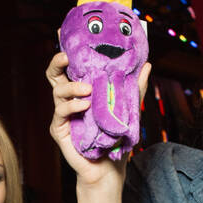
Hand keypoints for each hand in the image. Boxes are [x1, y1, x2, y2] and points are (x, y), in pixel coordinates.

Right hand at [45, 52, 150, 187]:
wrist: (110, 168)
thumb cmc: (116, 138)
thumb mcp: (129, 109)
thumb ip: (135, 87)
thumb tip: (148, 64)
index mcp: (82, 91)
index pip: (71, 67)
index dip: (66, 51)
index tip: (64, 34)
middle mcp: (69, 100)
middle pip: (55, 75)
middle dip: (57, 61)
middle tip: (67, 56)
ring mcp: (62, 115)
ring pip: (58, 92)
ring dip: (72, 87)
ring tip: (88, 89)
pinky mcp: (60, 130)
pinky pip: (60, 113)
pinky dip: (72, 107)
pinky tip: (84, 105)